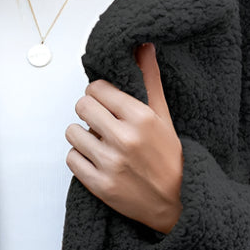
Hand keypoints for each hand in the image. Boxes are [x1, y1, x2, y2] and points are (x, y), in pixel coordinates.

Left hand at [64, 42, 183, 233]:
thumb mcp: (163, 116)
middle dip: (89, 111)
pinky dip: (80, 158)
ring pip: (72, 132)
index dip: (99, 93)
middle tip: (101, 121)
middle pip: (82, 106)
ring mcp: (110, 163)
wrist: (177, 202)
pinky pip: (71, 159)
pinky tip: (95, 159)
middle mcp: (124, 139)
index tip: (106, 102)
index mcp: (141, 117)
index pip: (97, 88)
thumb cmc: (170, 158)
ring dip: (82, 135)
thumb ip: (149, 79)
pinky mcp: (100, 185)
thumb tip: (143, 46)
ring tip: (98, 141)